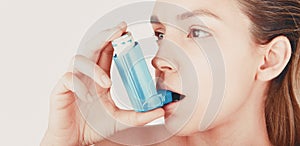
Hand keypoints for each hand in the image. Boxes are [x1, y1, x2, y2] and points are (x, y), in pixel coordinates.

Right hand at [41, 22, 164, 145]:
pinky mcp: (61, 91)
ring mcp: (74, 81)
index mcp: (100, 77)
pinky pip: (68, 79)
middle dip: (106, 37)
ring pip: (79, 60)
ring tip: (107, 82)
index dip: (116, 41)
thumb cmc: (93, 127)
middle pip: (94, 48)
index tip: (128, 34)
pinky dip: (77, 84)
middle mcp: (87, 75)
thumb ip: (139, 116)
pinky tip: (87, 96)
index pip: (107, 53)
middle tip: (119, 30)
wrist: (74, 140)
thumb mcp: (121, 120)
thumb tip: (161, 110)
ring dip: (94, 67)